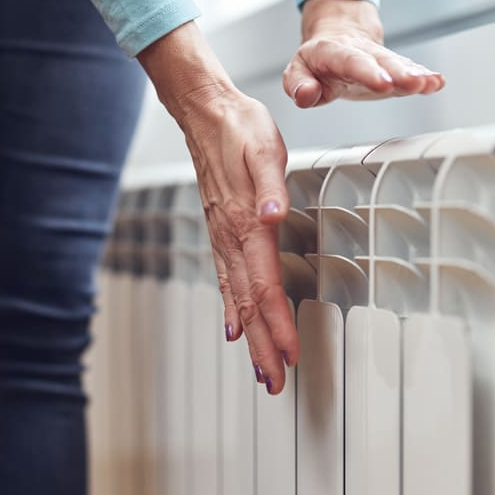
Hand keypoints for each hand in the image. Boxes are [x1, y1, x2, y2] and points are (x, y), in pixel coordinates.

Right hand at [139, 23, 297, 394]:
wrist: (204, 112)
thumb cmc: (239, 127)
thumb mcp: (263, 148)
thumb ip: (270, 184)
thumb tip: (273, 214)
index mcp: (245, 225)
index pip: (264, 287)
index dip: (278, 324)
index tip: (290, 355)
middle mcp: (230, 239)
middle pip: (248, 305)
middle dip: (263, 347)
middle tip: (275, 382)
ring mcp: (221, 239)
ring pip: (236, 299)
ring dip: (250, 336)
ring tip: (259, 367)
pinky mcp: (220, 233)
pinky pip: (225, 281)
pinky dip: (232, 310)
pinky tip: (235, 327)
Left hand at [283, 0, 444, 106]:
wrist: (338, 33)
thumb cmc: (317, 59)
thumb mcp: (296, 70)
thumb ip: (298, 84)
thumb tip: (307, 94)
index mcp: (332, 52)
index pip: (349, 61)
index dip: (367, 72)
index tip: (383, 84)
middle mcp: (359, 52)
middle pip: (380, 61)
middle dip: (398, 73)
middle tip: (414, 83)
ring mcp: (378, 59)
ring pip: (398, 64)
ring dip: (415, 74)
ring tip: (430, 83)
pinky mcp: (392, 69)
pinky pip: (409, 70)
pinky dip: (423, 76)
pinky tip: (437, 82)